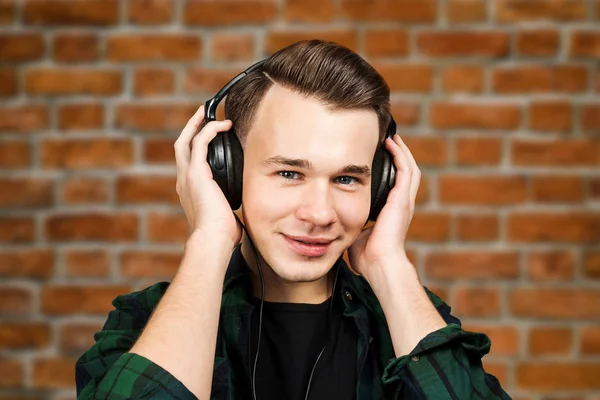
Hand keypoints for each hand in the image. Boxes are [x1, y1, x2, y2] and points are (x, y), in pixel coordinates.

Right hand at [174, 105, 241, 247]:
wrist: (213, 239)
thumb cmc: (222, 234)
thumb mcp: (225, 214)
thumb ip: (230, 204)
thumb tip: (244, 204)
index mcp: (190, 191)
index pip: (188, 162)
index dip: (195, 148)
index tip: (207, 138)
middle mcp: (184, 181)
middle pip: (181, 146)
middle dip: (190, 129)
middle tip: (202, 115)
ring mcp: (187, 176)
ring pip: (186, 141)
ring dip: (197, 124)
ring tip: (209, 113)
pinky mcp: (196, 172)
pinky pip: (200, 142)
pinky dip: (210, 130)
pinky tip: (223, 125)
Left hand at [348, 134, 419, 282]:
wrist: (380, 264)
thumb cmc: (368, 257)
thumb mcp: (356, 235)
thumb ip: (350, 226)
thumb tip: (335, 225)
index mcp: (393, 212)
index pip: (396, 184)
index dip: (392, 168)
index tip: (381, 155)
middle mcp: (402, 204)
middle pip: (407, 171)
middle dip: (399, 154)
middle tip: (389, 138)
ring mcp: (404, 201)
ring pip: (409, 167)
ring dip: (401, 150)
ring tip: (392, 136)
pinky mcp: (402, 200)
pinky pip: (406, 170)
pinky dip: (400, 155)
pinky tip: (391, 143)